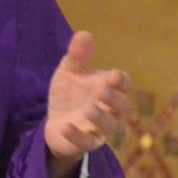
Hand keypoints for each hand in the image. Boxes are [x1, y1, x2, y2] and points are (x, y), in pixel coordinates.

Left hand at [45, 31, 130, 177]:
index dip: (120, 80)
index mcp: (108, 88)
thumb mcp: (69, 71)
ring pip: (110, 126)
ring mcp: (99, 128)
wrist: (55, 121)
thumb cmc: (69, 94)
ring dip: (100, 118)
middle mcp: (109, 109)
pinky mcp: (85, 143)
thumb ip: (77, 55)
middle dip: (114, 99)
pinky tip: (66, 126)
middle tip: (101, 91)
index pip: (123, 84)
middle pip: (123, 106)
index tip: (111, 76)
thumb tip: (85, 34)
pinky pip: (86, 142)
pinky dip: (77, 135)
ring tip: (89, 109)